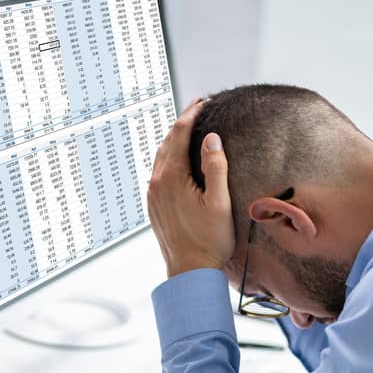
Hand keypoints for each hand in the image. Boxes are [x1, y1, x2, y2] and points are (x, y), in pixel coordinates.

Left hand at [147, 99, 235, 277]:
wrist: (189, 270)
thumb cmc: (209, 240)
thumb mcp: (219, 202)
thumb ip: (215, 167)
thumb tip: (211, 137)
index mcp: (172, 178)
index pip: (179, 135)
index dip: (191, 115)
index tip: (203, 102)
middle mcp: (156, 183)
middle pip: (166, 142)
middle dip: (181, 123)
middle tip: (198, 108)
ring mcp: (152, 194)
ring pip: (160, 157)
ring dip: (173, 139)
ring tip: (189, 128)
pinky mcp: (153, 205)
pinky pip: (158, 172)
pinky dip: (168, 157)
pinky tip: (178, 158)